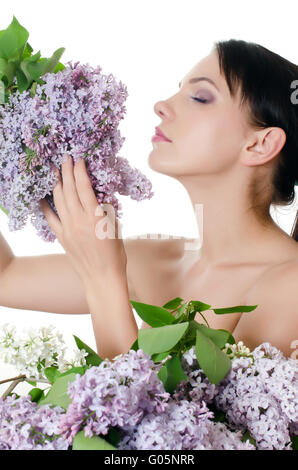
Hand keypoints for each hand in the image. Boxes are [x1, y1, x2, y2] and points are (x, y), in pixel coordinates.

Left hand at [40, 154, 126, 286]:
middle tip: (65, 159)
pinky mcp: (62, 237)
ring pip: (59, 200)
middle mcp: (79, 220)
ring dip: (57, 183)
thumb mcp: (116, 227)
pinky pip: (50, 217)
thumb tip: (97, 196)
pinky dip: (45, 205)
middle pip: (69, 189)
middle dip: (67, 171)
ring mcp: (68, 229)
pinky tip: (42, 195)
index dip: (80, 171)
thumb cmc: (115, 254)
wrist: (102, 277)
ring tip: (56, 172)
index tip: (78, 160)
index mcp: (96, 217)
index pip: (84, 187)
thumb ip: (105, 210)